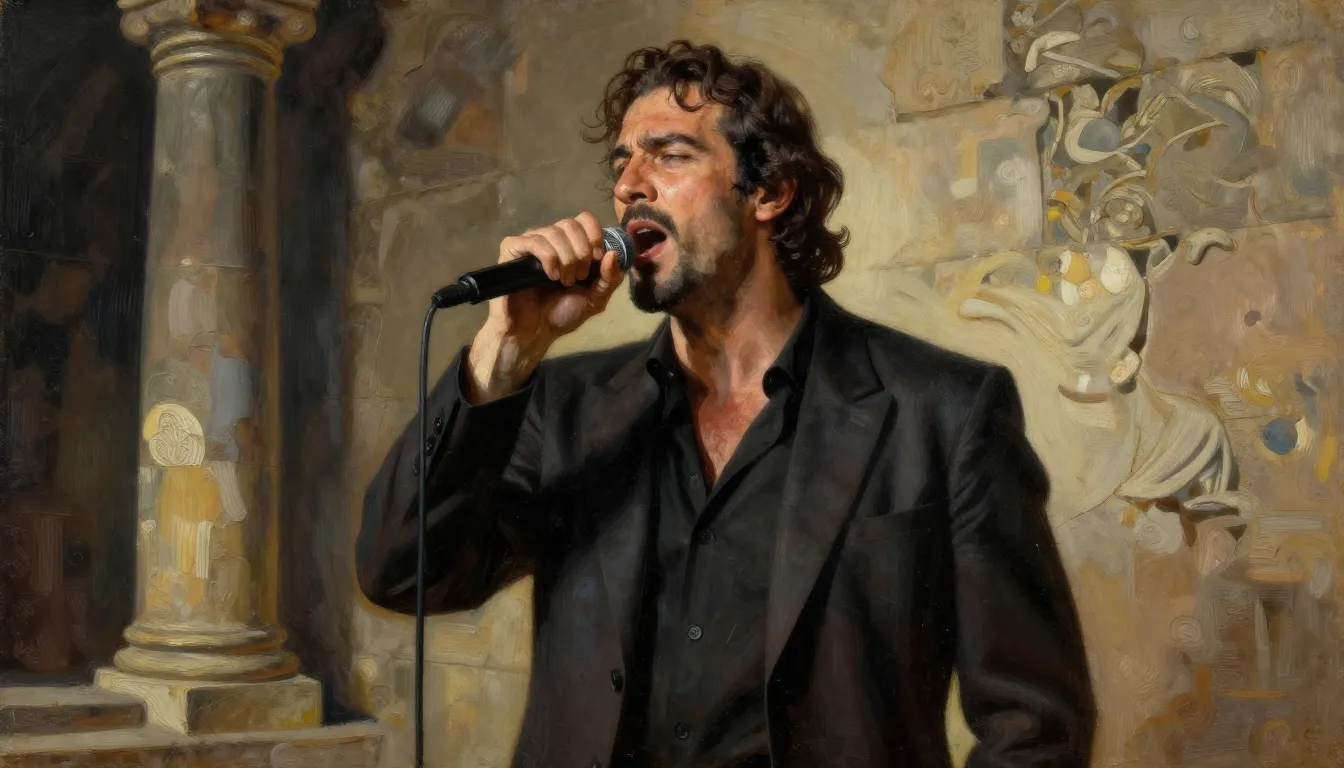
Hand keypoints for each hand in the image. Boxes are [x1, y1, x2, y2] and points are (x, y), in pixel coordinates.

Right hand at [466, 212, 624, 402]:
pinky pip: (533, 240)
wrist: (534, 333)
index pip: (584, 219)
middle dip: (581, 251)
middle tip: (579, 277)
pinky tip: (551, 275)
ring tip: (564, 281)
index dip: (594, 234)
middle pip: (570, 223)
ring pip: (553, 231)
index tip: (597, 258)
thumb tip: (613, 253)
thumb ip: (610, 278)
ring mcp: (530, 243)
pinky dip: (548, 256)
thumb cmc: (562, 314)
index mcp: (570, 245)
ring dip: (566, 258)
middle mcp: (550, 239)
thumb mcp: (595, 298)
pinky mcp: (512, 250)